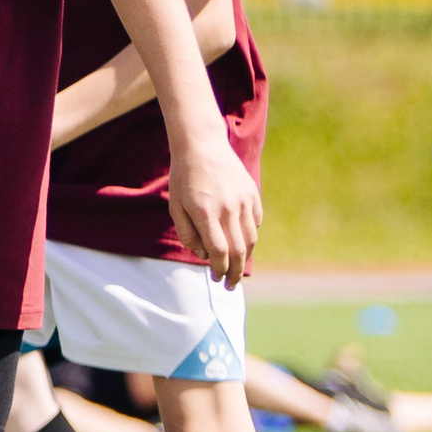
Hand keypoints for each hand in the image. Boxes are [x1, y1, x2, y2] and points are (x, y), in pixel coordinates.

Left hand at [165, 141, 261, 286]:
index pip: (219, 251)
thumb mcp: (176, 206)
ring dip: (245, 257)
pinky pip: (256, 221)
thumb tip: (203, 255)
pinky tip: (242, 241)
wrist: (201, 145)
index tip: (216, 279)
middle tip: (231, 285)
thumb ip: (187, 233)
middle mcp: (228, 208)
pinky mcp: (252, 193)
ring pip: (251, 238)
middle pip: (239, 250)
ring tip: (238, 268)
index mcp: (206, 213)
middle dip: (235, 272)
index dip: (219, 269)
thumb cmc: (184, 178)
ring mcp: (243, 200)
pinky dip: (251, 235)